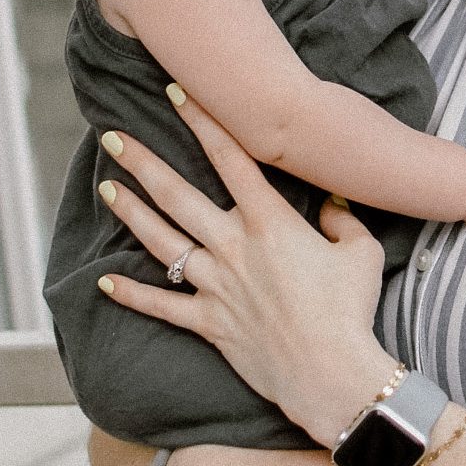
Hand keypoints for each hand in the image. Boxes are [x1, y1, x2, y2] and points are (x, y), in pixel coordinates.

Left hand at [93, 97, 399, 444]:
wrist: (331, 373)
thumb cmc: (351, 311)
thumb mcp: (360, 253)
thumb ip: (342, 220)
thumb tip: (331, 203)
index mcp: (270, 222)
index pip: (230, 159)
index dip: (201, 121)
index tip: (174, 93)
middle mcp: (234, 247)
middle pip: (178, 195)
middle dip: (143, 162)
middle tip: (111, 136)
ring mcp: (215, 285)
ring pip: (162, 242)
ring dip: (131, 213)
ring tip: (107, 188)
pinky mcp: (208, 323)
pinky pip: (161, 306)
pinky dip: (132, 295)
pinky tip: (105, 281)